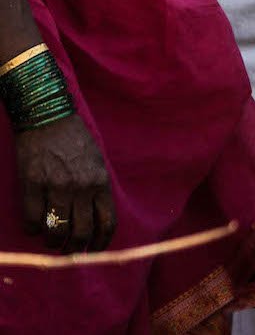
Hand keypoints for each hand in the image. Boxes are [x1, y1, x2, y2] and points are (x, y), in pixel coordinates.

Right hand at [15, 115, 116, 252]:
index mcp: (101, 182)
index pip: (107, 222)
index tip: (95, 250)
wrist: (49, 119)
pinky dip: (32, 230)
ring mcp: (56, 186)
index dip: (102, 242)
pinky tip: (33, 228)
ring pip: (56, 229)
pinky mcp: (32, 184)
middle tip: (69, 251)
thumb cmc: (75, 141)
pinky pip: (33, 219)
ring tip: (51, 242)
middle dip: (76, 248)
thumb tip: (95, 218)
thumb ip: (97, 189)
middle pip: (82, 232)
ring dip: (53, 242)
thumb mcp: (97, 163)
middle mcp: (81, 187)